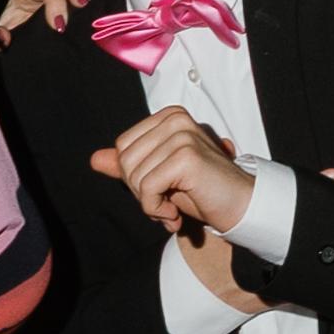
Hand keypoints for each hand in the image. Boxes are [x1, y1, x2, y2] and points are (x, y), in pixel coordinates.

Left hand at [97, 107, 260, 244]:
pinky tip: (175, 216)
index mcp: (168, 117)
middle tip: (165, 204)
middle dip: (141, 192)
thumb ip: (129, 165)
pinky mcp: (187, 155)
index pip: (123, 147)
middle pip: (125, 161)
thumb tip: (95, 159)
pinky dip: (156, 210)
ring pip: (135, 176)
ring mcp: (182, 135)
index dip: (134, 177)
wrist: (238, 207)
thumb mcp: (159, 176)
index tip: (159, 190)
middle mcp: (175, 119)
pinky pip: (148, 189)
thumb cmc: (201, 191)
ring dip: (150, 204)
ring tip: (173, 209)